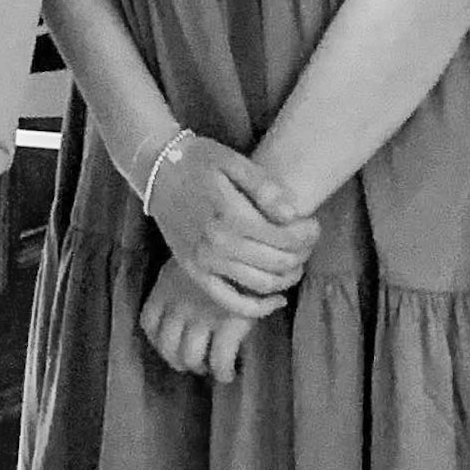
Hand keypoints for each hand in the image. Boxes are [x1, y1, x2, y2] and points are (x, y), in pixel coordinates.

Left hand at [138, 259, 258, 382]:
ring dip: (200, 367)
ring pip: (190, 357)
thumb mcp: (189, 257)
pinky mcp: (229, 325)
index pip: (149, 323)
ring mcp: (203, 316)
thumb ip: (180, 280)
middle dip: (179, 360)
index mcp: (166, 287)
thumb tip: (182, 301)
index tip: (172, 345)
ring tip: (211, 367)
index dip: (158, 341)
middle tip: (194, 361)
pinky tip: (229, 372)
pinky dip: (223, 371)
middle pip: (167, 346)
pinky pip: (219, 360)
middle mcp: (179, 305)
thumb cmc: (220, 248)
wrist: (248, 241)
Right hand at [144, 136, 318, 315]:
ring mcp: (204, 262)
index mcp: (230, 214)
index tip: (313, 224)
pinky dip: (257, 308)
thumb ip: (265, 186)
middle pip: (278, 262)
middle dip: (302, 253)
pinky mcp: (194, 273)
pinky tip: (276, 298)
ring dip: (287, 277)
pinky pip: (230, 303)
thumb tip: (293, 214)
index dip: (307, 234)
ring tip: (295, 260)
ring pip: (261, 284)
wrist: (156, 170)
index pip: (284, 237)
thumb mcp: (233, 161)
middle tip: (308, 241)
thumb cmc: (198, 161)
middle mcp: (217, 244)